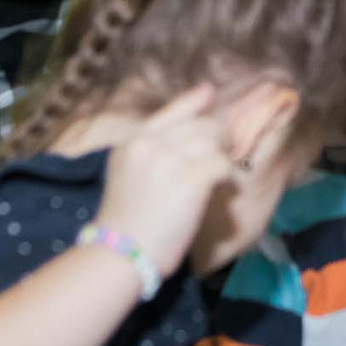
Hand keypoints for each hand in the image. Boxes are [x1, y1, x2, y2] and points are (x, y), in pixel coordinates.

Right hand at [93, 86, 238, 276]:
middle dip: (218, 136)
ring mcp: (171, 158)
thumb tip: (184, 134)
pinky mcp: (191, 179)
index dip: (195, 100)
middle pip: (201, 124)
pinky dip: (227, 177)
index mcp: (133, 140)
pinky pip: (223, 165)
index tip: (210, 92)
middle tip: (224, 151)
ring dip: (223, 155)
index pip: (171, 109)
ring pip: (215, 141)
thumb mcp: (125, 172)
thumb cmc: (124, 220)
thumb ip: (149, 149)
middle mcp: (151, 143)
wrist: (118, 252)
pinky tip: (221, 187)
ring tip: (219, 173)